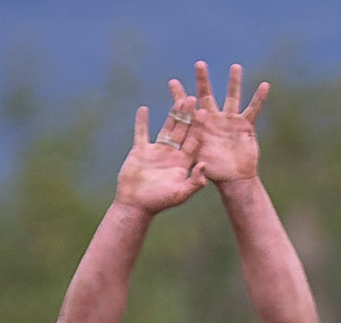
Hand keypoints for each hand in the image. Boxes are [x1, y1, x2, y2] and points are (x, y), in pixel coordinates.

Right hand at [115, 91, 205, 216]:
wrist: (136, 205)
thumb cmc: (159, 202)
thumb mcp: (180, 194)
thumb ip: (194, 182)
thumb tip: (204, 165)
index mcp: (183, 163)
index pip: (193, 142)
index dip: (199, 128)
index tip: (204, 112)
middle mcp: (172, 155)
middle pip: (182, 131)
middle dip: (188, 116)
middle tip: (193, 98)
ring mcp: (157, 151)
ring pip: (166, 128)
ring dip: (172, 114)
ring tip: (178, 99)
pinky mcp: (141, 150)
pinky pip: (141, 132)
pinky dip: (142, 121)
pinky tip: (144, 109)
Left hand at [168, 61, 267, 185]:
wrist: (235, 179)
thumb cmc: (215, 173)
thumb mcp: (200, 165)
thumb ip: (193, 157)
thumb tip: (190, 153)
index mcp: (200, 128)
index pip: (188, 110)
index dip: (180, 97)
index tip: (172, 82)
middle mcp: (214, 120)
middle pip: (207, 96)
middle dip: (203, 81)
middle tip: (199, 64)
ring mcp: (230, 121)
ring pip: (232, 97)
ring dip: (234, 82)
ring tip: (235, 67)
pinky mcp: (245, 125)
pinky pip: (253, 109)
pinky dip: (259, 98)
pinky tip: (264, 85)